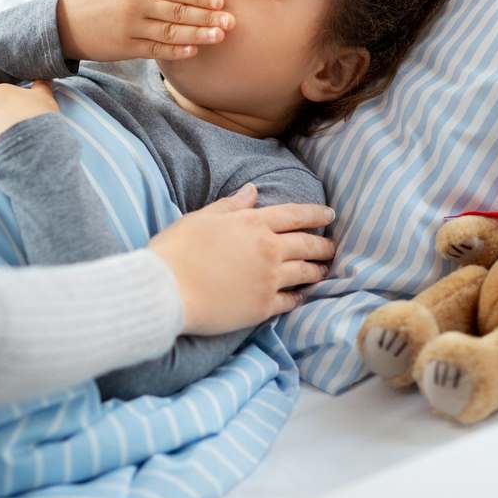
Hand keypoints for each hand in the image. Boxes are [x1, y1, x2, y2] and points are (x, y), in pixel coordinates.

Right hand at [56, 0, 234, 62]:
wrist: (64, 23)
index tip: (221, 1)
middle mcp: (135, 4)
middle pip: (178, 10)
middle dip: (207, 16)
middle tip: (232, 21)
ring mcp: (130, 27)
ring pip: (170, 31)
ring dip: (197, 34)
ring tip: (219, 37)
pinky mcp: (125, 47)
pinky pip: (156, 49)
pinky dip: (175, 50)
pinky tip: (194, 51)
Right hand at [147, 184, 336, 335]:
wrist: (166, 290)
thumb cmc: (177, 250)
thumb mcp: (202, 217)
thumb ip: (232, 205)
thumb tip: (253, 190)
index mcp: (253, 224)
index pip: (294, 215)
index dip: (315, 213)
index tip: (329, 214)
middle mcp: (268, 250)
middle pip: (306, 244)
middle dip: (323, 245)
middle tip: (331, 247)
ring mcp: (268, 280)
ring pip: (304, 273)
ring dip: (317, 270)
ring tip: (322, 271)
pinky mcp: (262, 307)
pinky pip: (289, 301)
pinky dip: (298, 298)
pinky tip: (300, 297)